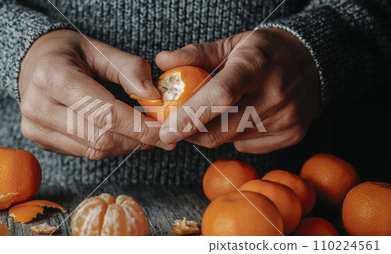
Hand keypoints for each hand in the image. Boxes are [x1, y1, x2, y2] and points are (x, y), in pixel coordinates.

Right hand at [19, 30, 172, 159]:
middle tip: (162, 136)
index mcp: (52, 76)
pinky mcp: (41, 140)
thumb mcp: (101, 50)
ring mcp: (36, 127)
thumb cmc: (69, 53)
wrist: (34, 62)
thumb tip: (154, 97)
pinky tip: (123, 136)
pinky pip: (85, 152)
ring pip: (94, 149)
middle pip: (100, 136)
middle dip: (137, 139)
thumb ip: (130, 70)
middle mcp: (38, 105)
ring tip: (145, 135)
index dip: (138, 127)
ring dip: (126, 146)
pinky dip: (110, 147)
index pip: (104, 113)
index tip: (164, 131)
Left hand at [155, 28, 319, 153]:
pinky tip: (245, 117)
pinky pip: (247, 146)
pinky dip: (236, 136)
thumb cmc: (265, 52)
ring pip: (229, 141)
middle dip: (191, 132)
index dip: (189, 117)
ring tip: (222, 110)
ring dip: (214, 131)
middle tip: (179, 124)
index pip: (219, 97)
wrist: (314, 59)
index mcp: (254, 66)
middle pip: (219, 130)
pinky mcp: (292, 135)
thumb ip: (195, 54)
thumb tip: (162, 61)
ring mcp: (285, 119)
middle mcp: (273, 95)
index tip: (167, 131)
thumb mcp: (231, 44)